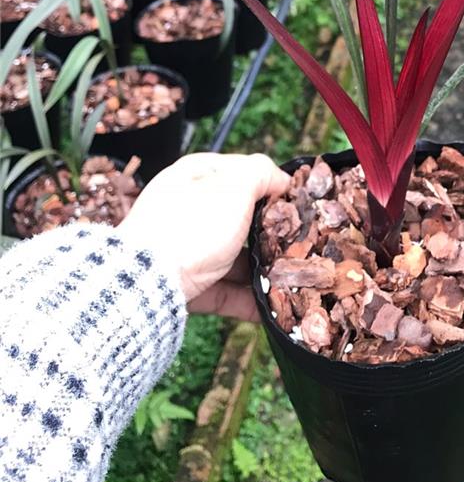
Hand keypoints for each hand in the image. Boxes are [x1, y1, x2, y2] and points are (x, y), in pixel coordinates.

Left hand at [119, 152, 288, 319]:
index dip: (273, 186)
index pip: (243, 173)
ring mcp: (189, 249)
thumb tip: (280, 178)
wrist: (147, 284)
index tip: (297, 203)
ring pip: (237, 258)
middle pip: (242, 219)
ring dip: (264, 270)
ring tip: (293, 280)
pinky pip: (227, 291)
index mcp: (199, 176)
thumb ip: (261, 173)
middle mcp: (192, 209)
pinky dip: (249, 300)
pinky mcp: (190, 285)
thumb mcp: (234, 186)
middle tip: (299, 244)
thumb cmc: (191, 226)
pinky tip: (273, 308)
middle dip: (272, 233)